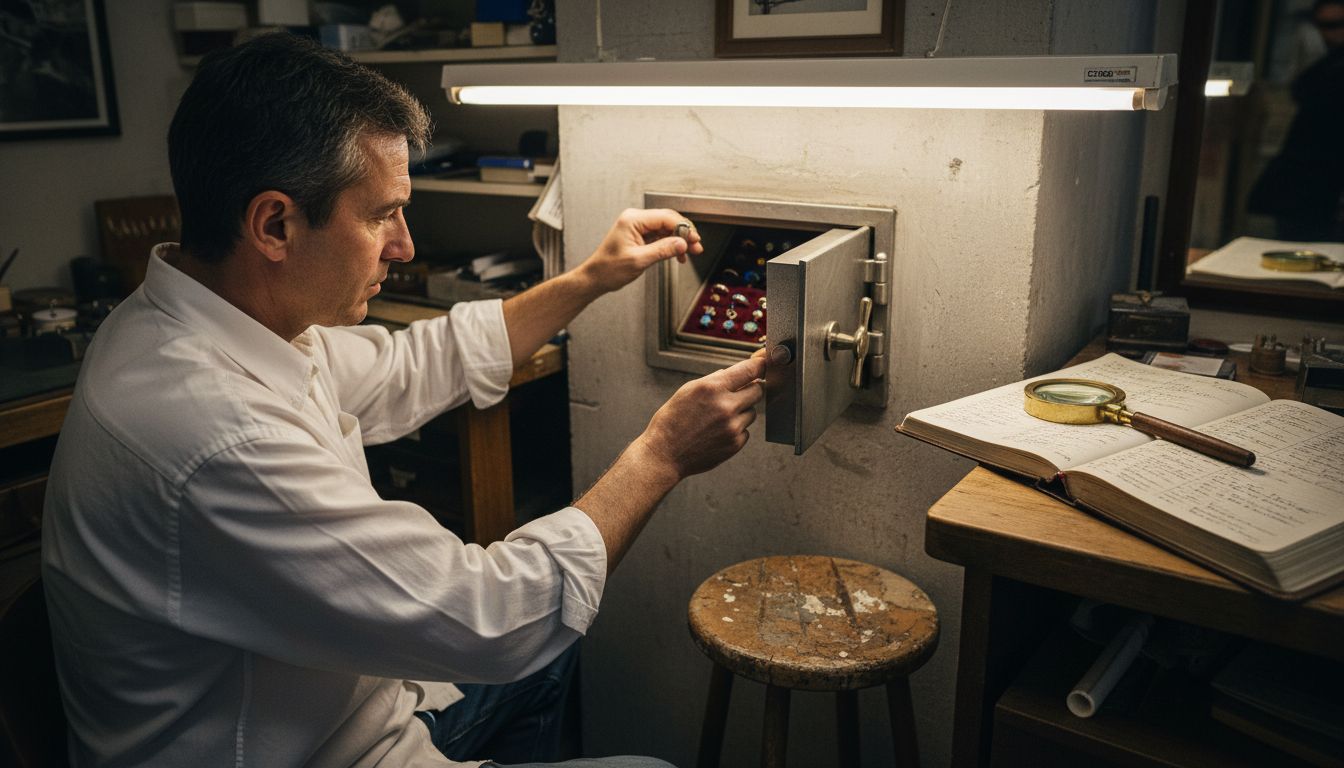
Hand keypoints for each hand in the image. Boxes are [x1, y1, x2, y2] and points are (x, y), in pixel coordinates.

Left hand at [579, 208, 704, 294]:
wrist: (596, 278)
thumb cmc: (609, 269)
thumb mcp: (638, 260)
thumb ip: (662, 250)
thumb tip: (682, 243)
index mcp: (632, 220)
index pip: (665, 217)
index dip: (683, 228)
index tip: (694, 239)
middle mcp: (636, 220)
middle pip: (668, 220)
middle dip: (684, 233)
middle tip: (696, 246)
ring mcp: (638, 227)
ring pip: (667, 228)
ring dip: (680, 240)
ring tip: (691, 251)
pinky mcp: (640, 236)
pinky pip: (661, 236)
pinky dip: (671, 244)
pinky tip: (679, 254)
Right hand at [637, 355, 765, 479]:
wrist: (664, 454)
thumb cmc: (672, 420)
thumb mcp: (688, 390)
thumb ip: (715, 380)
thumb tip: (737, 373)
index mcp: (712, 388)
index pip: (751, 370)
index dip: (760, 365)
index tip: (763, 365)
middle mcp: (726, 406)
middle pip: (758, 390)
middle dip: (751, 389)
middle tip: (736, 394)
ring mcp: (732, 427)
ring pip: (752, 412)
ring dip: (741, 412)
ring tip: (717, 418)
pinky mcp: (735, 444)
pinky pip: (746, 430)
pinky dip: (736, 429)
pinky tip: (716, 432)